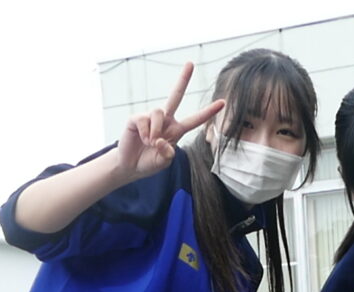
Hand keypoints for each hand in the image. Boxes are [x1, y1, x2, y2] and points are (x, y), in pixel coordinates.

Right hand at [116, 62, 223, 181]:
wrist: (130, 166)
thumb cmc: (149, 162)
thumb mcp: (163, 162)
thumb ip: (167, 154)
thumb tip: (160, 140)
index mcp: (176, 130)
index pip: (195, 119)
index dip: (208, 112)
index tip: (222, 102)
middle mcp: (165, 120)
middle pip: (176, 95)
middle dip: (183, 79)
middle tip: (191, 63)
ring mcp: (151, 117)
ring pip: (159, 111)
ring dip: (156, 131)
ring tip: (150, 143)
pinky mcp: (137, 118)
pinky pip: (144, 120)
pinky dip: (145, 133)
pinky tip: (142, 139)